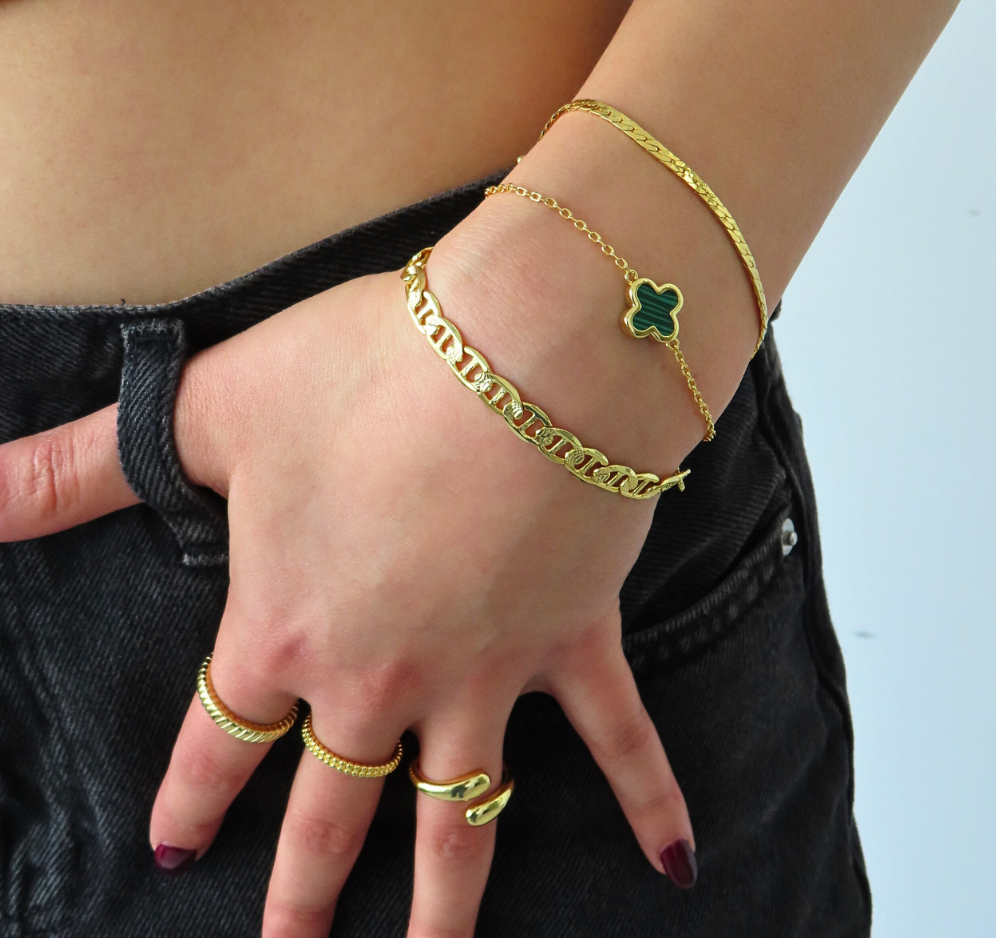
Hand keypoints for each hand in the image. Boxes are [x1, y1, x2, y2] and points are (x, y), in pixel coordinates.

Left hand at [0, 219, 698, 936]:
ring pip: (461, 820)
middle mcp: (380, 679)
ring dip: (445, 907)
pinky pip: (617, 739)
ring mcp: (485, 674)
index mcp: (284, 628)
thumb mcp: (208, 411)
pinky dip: (649, 800)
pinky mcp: (572, 641)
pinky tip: (676, 864)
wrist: (520, 357)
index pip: (219, 740)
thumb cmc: (362, 373)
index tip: (176, 850)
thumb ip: (75, 467)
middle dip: (301, 888)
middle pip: (331, 809)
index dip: (191, 796)